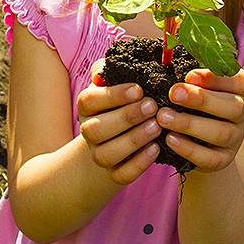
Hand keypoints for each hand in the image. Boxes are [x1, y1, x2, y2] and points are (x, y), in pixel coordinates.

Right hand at [77, 61, 160, 184]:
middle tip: (152, 106)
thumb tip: (105, 69)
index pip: (90, 100)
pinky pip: (122, 174)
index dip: (113, 95)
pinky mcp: (114, 173)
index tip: (138, 89)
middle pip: (97, 130)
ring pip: (107, 154)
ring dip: (134, 140)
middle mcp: (89, 131)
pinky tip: (156, 148)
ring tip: (157, 126)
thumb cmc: (121, 100)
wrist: (117, 136)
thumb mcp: (114, 81)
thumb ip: (110, 69)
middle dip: (127, 117)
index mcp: (87, 106)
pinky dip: (139, 164)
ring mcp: (99, 154)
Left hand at [157, 69, 243, 171]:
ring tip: (163, 117)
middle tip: (173, 94)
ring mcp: (236, 138)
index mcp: (238, 89)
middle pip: (232, 107)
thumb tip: (171, 63)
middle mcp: (242, 112)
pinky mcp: (224, 160)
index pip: (238, 81)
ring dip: (190, 124)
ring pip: (221, 133)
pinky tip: (170, 139)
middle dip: (202, 100)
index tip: (189, 75)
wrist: (201, 143)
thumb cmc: (196, 104)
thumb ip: (191, 77)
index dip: (215, 78)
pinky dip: (189, 149)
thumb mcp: (197, 86)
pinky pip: (210, 158)